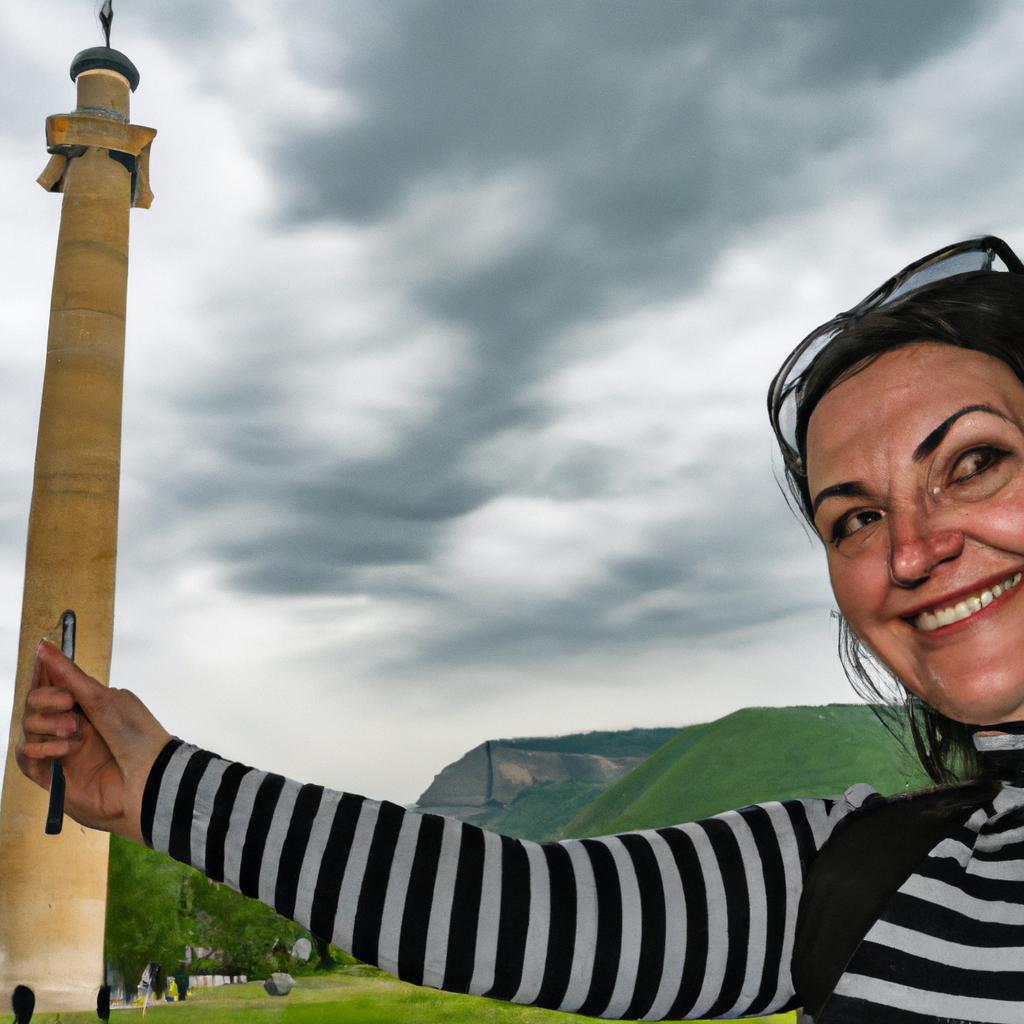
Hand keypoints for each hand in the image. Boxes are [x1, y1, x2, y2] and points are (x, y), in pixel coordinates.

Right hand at [16, 639, 171, 843]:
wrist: (147, 777)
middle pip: (34, 704)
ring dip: (48, 723)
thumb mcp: (103, 699)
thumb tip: (44, 646)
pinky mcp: (51, 775)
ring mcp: (59, 750)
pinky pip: (26, 756)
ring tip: (76, 730)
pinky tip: (66, 749)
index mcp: (86, 705)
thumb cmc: (134, 736)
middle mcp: (71, 725)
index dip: (43, 674)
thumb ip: (68, 676)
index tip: (39, 657)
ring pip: (29, 727)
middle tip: (70, 704)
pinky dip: (41, 747)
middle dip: (47, 699)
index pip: (52, 685)